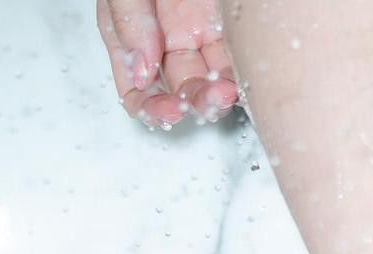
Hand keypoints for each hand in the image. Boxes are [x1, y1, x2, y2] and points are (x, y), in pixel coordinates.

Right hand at [96, 0, 239, 127]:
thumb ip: (129, 24)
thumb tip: (141, 74)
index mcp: (136, 34)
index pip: (137, 91)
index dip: (153, 109)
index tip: (172, 110)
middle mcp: (169, 40)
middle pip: (180, 92)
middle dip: (194, 104)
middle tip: (210, 97)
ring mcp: (202, 34)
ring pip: (211, 83)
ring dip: (219, 96)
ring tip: (227, 91)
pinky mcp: (232, 29)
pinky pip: (238, 63)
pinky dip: (242, 79)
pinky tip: (243, 83)